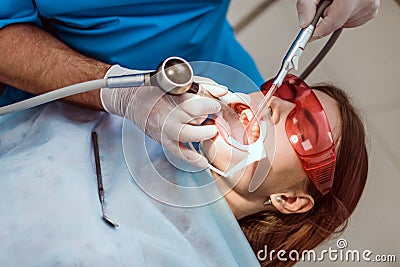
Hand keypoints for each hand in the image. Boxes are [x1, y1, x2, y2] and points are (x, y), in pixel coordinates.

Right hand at [100, 65, 227, 167]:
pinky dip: (194, 159)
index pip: (199, 103)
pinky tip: (204, 161)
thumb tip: (225, 91)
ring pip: (191, 135)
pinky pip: (181, 153)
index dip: (212, 106)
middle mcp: (171, 113)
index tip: (215, 106)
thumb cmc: (159, 89)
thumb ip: (206, 85)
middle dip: (209, 118)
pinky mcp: (164, 140)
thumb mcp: (182, 82)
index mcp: (175, 96)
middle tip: (213, 117)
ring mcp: (167, 128)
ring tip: (210, 130)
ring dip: (205, 134)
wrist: (133, 99)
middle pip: (197, 118)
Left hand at [297, 0, 379, 40]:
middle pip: (338, 23)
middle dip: (327, 17)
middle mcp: (365, 0)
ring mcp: (371, 6)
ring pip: (344, 24)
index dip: (320, 30)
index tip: (310, 35)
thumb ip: (307, 6)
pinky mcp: (371, 11)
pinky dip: (344, 16)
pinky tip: (344, 4)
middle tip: (326, 3)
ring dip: (336, 16)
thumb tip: (304, 24)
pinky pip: (352, 22)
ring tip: (336, 1)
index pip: (335, 20)